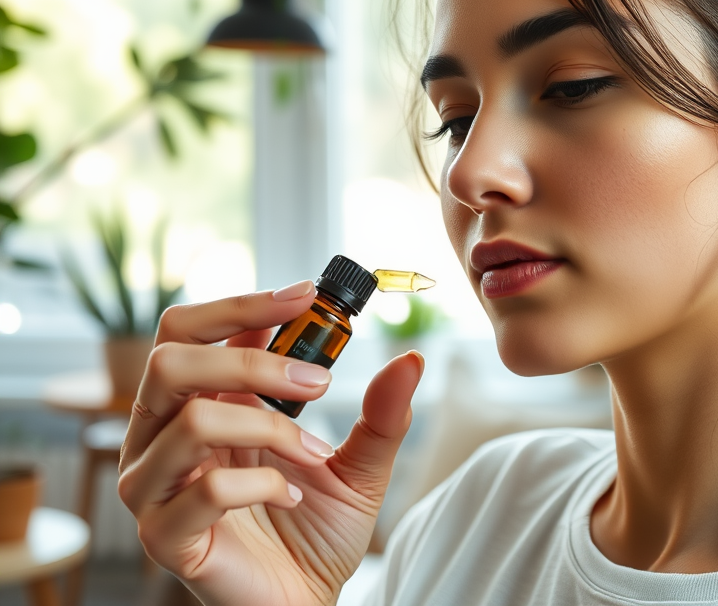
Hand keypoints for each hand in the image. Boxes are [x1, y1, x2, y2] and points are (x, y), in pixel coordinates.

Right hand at [118, 281, 423, 605]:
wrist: (307, 600)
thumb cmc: (317, 528)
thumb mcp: (361, 463)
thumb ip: (381, 413)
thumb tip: (410, 359)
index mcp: (198, 403)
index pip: (189, 331)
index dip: (241, 305)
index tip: (306, 296)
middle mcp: (163, 437)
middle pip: (171, 361)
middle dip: (253, 363)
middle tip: (319, 382)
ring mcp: (155, 488)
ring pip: (190, 422)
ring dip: (270, 428)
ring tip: (315, 453)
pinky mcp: (166, 537)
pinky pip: (205, 492)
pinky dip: (264, 485)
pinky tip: (292, 496)